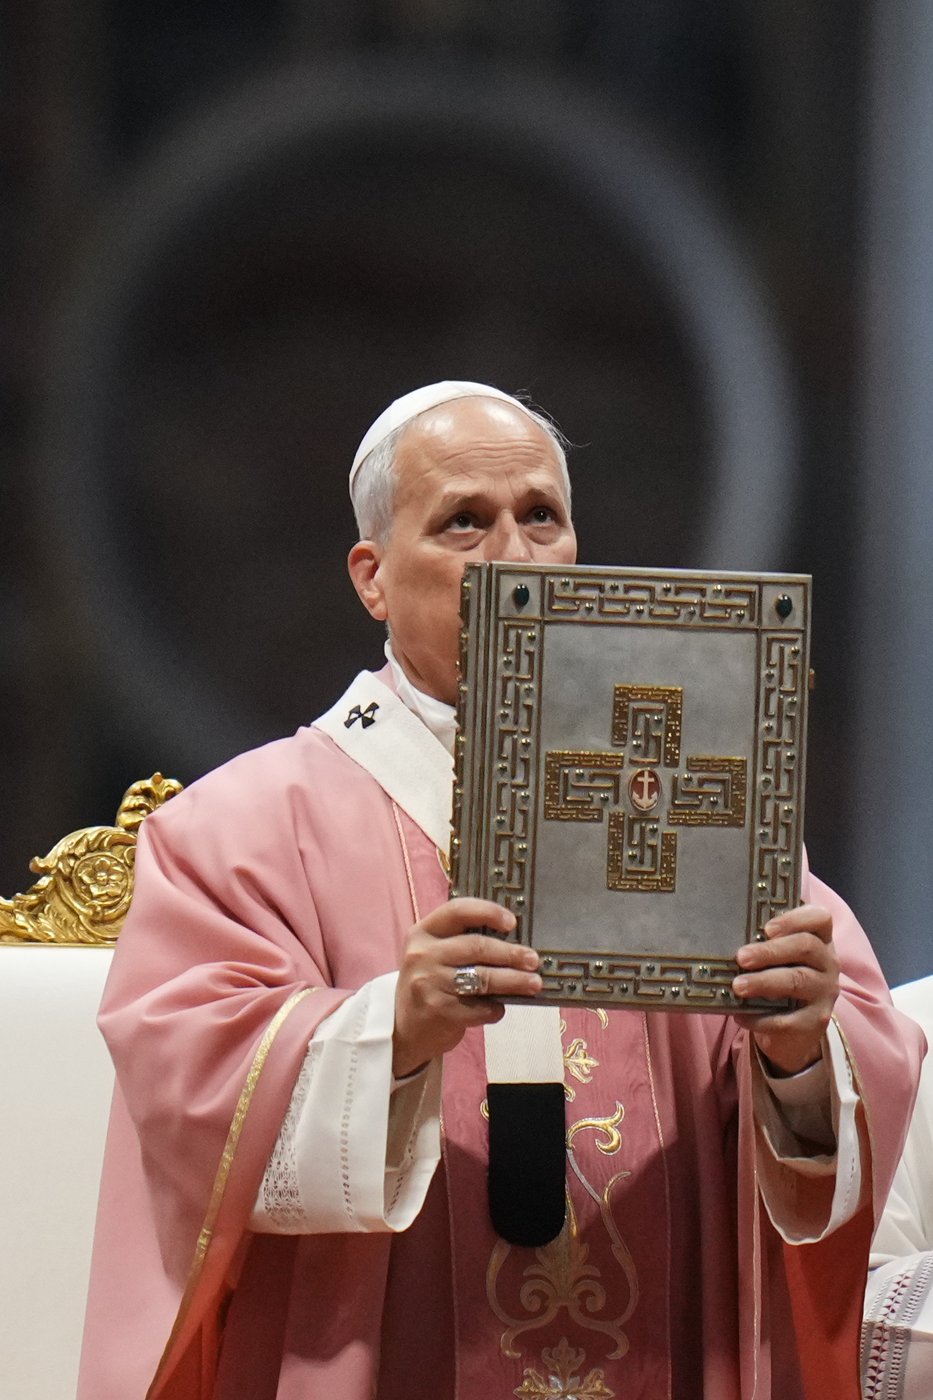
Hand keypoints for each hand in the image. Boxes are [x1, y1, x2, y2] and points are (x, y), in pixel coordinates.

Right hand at [392, 897, 541, 1077]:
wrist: (403, 1028)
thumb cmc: (430, 983)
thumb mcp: (434, 954)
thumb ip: (462, 940)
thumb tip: (515, 938)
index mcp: (423, 932)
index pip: (458, 910)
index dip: (488, 912)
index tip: (513, 922)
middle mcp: (422, 955)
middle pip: (477, 946)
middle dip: (511, 953)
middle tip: (533, 960)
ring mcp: (429, 983)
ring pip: (483, 978)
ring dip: (514, 981)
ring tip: (534, 983)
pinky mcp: (439, 1011)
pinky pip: (480, 1008)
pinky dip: (495, 1009)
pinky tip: (498, 1008)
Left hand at [732, 903, 838, 1074]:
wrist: (795, 1030)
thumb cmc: (779, 981)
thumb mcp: (778, 959)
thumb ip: (764, 944)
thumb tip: (727, 936)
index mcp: (820, 940)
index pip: (820, 918)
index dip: (795, 919)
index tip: (767, 928)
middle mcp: (827, 964)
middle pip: (805, 947)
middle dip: (770, 950)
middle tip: (741, 957)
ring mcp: (824, 993)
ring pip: (797, 981)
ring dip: (764, 982)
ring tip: (738, 986)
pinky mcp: (815, 1023)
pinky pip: (787, 1019)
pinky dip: (760, 1017)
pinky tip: (740, 1014)